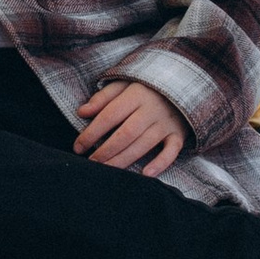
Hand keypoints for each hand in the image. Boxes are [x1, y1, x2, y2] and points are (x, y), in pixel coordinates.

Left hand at [74, 78, 188, 175]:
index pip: (110, 115)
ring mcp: (166, 123)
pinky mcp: (178, 134)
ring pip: (144, 145)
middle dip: (106, 150)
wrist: (181, 84)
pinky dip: (160, 163)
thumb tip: (81, 112)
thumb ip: (102, 98)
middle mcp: (152, 109)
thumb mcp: (123, 85)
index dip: (92, 132)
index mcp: (136, 94)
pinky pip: (171, 151)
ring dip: (123, 160)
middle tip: (91, 162)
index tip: (78, 146)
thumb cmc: (145, 88)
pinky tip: (145, 174)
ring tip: (106, 170)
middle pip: (126, 134)